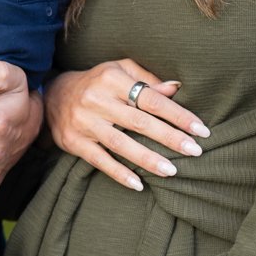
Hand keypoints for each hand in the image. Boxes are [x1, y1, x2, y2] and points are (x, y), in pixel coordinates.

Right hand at [45, 60, 209, 190]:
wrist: (54, 95)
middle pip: (139, 121)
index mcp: (112, 79)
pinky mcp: (74, 142)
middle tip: (195, 151)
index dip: (178, 115)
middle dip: (169, 138)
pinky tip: (138, 184)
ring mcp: (84, 122)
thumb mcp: (120, 71)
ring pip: (120, 143)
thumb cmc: (98, 82)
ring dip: (147, 158)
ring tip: (171, 171)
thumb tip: (177, 89)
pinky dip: (119, 173)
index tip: (200, 130)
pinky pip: (99, 160)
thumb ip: (148, 80)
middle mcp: (97, 99)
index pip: (151, 99)